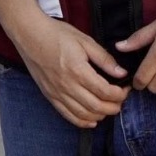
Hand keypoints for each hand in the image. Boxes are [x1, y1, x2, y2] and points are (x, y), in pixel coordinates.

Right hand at [13, 15, 130, 127]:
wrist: (29, 34)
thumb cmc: (57, 34)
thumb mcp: (84, 41)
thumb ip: (104, 58)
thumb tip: (122, 73)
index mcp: (78, 70)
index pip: (106, 92)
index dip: (120, 94)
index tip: (126, 88)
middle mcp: (67, 85)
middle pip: (97, 107)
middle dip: (114, 107)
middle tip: (121, 99)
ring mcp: (57, 93)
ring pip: (84, 115)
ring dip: (101, 115)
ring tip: (108, 107)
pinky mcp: (50, 96)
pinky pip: (68, 116)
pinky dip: (83, 122)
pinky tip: (92, 119)